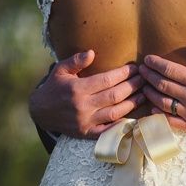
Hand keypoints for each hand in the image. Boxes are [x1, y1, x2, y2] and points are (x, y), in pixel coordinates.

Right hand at [28, 50, 143, 137]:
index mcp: (77, 88)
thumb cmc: (53, 87)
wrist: (40, 112)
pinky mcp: (87, 133)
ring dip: (132, 104)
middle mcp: (83, 106)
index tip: (134, 68)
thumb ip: (75, 61)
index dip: (123, 74)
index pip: (106, 80)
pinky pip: (108, 130)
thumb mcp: (60, 70)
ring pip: (115, 113)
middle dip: (132, 86)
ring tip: (143, 95)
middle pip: (114, 96)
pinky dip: (122, 125)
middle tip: (144, 79)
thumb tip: (92, 53)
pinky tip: (134, 116)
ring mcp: (86, 121)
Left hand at [139, 44, 185, 134]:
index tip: (147, 60)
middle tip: (141, 70)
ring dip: (150, 93)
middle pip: (162, 85)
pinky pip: (170, 121)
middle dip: (148, 76)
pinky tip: (152, 108)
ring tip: (144, 86)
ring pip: (162, 103)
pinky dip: (159, 115)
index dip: (155, 64)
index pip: (169, 70)